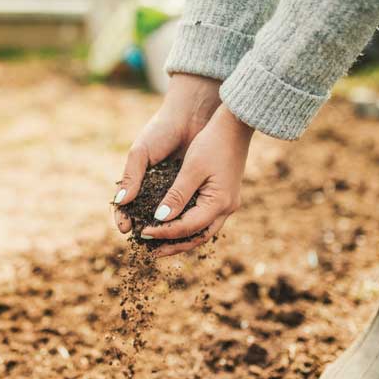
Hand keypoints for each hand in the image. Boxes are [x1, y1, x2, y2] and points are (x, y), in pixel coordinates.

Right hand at [113, 73, 221, 232]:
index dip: (124, 218)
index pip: (126, 206)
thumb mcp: (141, 152)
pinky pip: (186, 210)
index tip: (126, 229)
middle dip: (144, 229)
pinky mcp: (192, 190)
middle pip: (146, 216)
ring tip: (162, 241)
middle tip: (144, 240)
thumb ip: (131, 177)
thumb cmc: (161, 130)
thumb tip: (120, 202)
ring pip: (166, 217)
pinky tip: (182, 230)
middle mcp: (155, 188)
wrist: (192, 115)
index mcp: (138, 180)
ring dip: (164, 230)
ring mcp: (174, 190)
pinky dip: (183, 221)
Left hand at [142, 104, 253, 256]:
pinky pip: (205, 219)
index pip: (187, 227)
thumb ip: (176, 196)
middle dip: (174, 246)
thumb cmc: (212, 142)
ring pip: (203, 231)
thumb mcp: (191, 169)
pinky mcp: (224, 196)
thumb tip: (160, 219)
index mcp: (219, 202)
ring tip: (160, 245)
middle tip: (151, 253)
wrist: (236, 125)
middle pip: (197, 237)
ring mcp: (228, 203)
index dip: (164, 232)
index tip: (143, 233)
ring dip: (182, 239)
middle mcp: (227, 208)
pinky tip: (174, 227)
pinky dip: (189, 226)